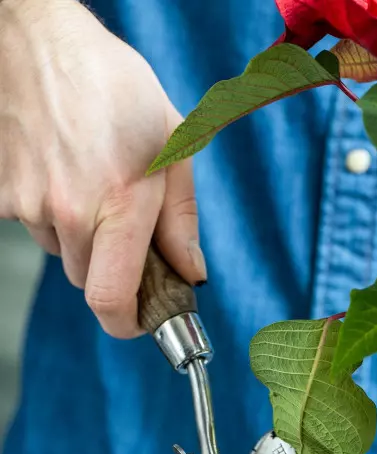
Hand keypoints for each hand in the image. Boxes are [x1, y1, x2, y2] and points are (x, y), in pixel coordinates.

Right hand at [0, 0, 205, 337]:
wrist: (36, 38)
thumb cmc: (110, 83)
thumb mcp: (171, 143)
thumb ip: (182, 218)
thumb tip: (190, 272)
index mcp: (120, 204)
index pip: (112, 302)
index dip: (128, 324)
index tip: (142, 320)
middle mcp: (69, 213)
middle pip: (90, 280)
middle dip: (112, 265)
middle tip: (124, 221)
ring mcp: (30, 204)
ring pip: (62, 253)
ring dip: (80, 234)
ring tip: (90, 177)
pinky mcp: (2, 195)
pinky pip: (34, 226)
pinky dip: (50, 211)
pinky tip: (61, 169)